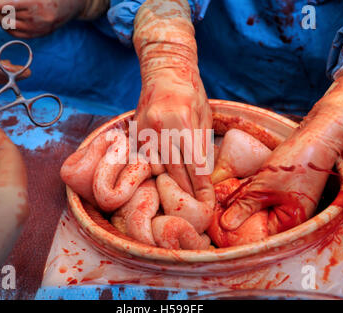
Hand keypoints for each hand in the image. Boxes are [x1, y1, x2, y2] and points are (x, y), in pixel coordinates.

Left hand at [0, 0, 96, 37]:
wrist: (73, 3)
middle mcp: (37, 17)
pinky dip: (8, 26)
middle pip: (5, 15)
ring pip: (9, 25)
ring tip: (1, 9)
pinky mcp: (40, 34)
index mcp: (35, 2)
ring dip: (0, 17)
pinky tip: (9, 18)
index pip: (6, 4)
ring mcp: (39, 28)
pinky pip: (17, 33)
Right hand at [133, 0, 214, 207]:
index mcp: (182, 121)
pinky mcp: (135, 131)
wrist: (164, 70)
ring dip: (167, 184)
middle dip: (185, 193)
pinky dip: (151, 171)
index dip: (202, 188)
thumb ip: (202, 144)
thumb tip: (204, 175)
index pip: (195, 164)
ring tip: (176, 200)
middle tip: (194, 210)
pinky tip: (159, 180)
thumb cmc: (191, 92)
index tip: (208, 205)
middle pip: (174, 171)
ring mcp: (144, 129)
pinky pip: (142, 159)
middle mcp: (160, 127)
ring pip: (155, 168)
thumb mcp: (204, 116)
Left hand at [221, 60, 342, 233]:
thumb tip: (225, 226)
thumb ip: (243, 207)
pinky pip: (265, 202)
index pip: (259, 238)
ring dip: (245, 207)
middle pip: (259, 227)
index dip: (238, 234)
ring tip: (225, 202)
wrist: (316, 140)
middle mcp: (292, 220)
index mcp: (290, 225)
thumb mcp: (262, 187)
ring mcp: (289, 207)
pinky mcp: (286, 195)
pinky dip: (253, 198)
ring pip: (260, 213)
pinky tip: (238, 192)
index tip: (219, 228)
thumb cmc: (293, 164)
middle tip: (218, 214)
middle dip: (240, 220)